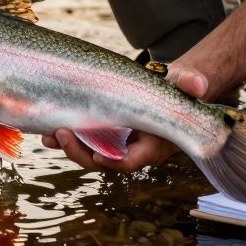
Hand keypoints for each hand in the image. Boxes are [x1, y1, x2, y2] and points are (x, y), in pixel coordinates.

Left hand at [40, 62, 209, 172]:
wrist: (164, 89)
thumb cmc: (175, 90)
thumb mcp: (183, 85)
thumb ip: (190, 84)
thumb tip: (198, 85)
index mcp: (151, 146)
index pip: (131, 161)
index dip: (114, 161)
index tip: (99, 154)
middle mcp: (130, 150)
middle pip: (102, 160)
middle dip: (80, 152)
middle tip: (63, 133)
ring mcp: (113, 144)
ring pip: (87, 152)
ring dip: (67, 146)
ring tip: (48, 135)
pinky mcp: (101, 134)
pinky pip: (81, 140)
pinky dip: (64, 137)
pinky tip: (46, 131)